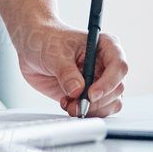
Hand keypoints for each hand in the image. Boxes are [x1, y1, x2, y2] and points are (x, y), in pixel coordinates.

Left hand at [9, 20, 127, 116]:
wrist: (33, 47)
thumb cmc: (47, 39)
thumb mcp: (55, 52)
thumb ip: (67, 72)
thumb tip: (78, 90)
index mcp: (105, 46)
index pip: (119, 66)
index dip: (109, 83)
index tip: (91, 94)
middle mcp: (106, 65)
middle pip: (117, 89)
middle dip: (96, 101)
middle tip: (75, 103)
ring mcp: (98, 81)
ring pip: (110, 103)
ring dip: (90, 109)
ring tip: (69, 103)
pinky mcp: (88, 95)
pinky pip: (97, 110)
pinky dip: (83, 112)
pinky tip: (67, 103)